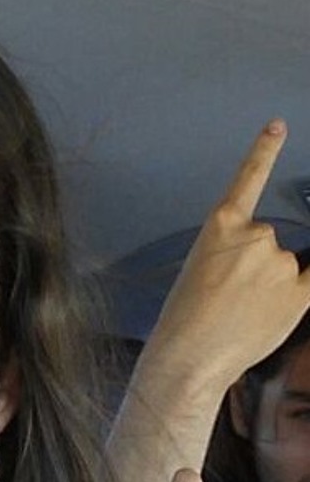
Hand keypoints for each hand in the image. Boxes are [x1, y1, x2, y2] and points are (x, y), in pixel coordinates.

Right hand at [148, 121, 309, 391]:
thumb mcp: (198, 272)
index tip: (277, 125)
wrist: (189, 356)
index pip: (248, 180)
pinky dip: (306, 282)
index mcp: (220, 225)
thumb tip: (271, 264)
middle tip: (228, 298)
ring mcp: (280, 262)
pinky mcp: (300, 291)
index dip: (263, 151)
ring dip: (269, 287)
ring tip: (241, 315)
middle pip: (267, 242)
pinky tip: (292, 291)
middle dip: (254, 267)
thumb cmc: (184, 320)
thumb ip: (234, 257)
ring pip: (284, 266)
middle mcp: (255, 235)